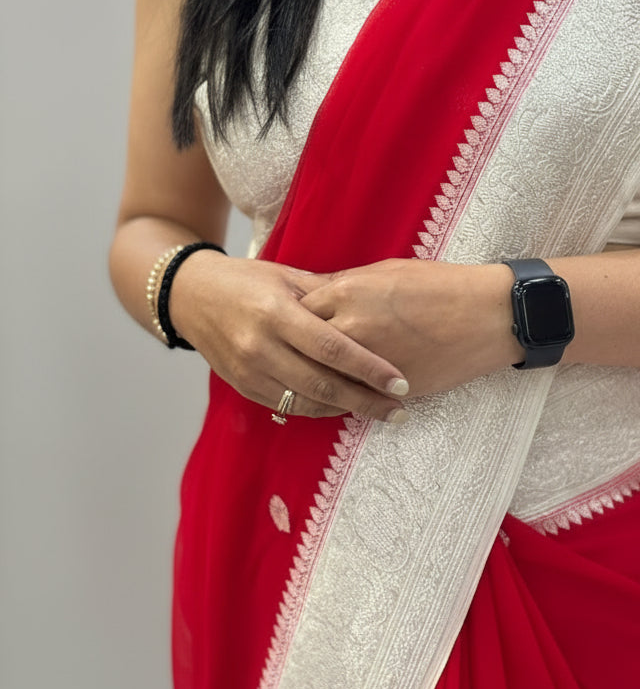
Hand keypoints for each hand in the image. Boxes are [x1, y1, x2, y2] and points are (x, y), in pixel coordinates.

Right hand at [168, 251, 409, 420]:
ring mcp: (249, 372)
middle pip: (324, 384)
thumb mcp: (288, 277)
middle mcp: (260, 347)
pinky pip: (288, 407)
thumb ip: (329, 294)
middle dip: (366, 400)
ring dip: (346, 410)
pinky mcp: (242, 387)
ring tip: (380, 411)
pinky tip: (343, 406)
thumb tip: (376, 305)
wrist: (192, 296)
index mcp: (277, 314)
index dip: (369, 369)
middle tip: (400, 409)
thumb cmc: (248, 281)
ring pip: (307, 402)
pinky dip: (319, 410)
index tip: (400, 383)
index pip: (333, 349)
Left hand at [300, 258, 519, 397]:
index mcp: (346, 292)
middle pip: (301, 347)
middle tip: (289, 356)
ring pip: (320, 378)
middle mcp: (349, 327)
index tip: (290, 325)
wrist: (484, 316)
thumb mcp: (387, 271)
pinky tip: (336, 396)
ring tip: (304, 382)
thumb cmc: (440, 286)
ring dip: (311, 381)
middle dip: (295, 353)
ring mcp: (365, 362)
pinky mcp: (385, 389)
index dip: (293, 319)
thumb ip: (347, 285)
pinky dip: (340, 399)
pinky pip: (350, 399)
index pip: (298, 310)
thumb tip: (318, 295)